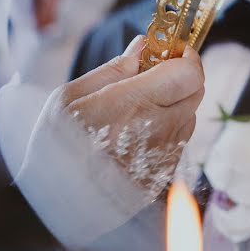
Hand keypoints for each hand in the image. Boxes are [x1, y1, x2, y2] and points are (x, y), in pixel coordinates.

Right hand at [45, 36, 205, 179]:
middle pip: (195, 91)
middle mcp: (157, 131)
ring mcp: (165, 157)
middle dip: (179, 76)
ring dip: (173, 105)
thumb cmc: (56, 147)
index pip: (189, 72)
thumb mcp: (69, 98)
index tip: (171, 50)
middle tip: (152, 74)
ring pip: (188, 116)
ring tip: (135, 110)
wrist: (55, 205)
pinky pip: (177, 143)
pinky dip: (164, 131)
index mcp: (133, 104)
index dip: (185, 56)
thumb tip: (143, 46)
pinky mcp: (164, 177)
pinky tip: (133, 137)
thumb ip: (113, 69)